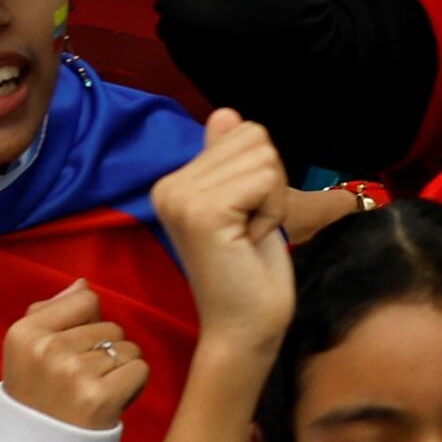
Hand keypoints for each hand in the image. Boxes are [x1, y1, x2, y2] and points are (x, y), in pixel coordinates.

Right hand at [0, 282, 150, 432]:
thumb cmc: (39, 399)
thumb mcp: (26, 353)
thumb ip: (51, 313)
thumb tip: (82, 283)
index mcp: (23, 333)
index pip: (86, 298)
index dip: (86, 325)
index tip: (68, 354)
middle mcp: (46, 349)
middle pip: (110, 325)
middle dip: (104, 352)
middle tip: (79, 383)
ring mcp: (72, 373)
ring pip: (127, 348)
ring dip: (119, 371)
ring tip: (92, 394)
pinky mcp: (99, 397)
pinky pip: (140, 369)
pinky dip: (132, 387)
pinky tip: (109, 404)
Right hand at [143, 105, 303, 343]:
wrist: (244, 329)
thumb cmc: (250, 272)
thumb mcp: (246, 203)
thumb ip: (230, 160)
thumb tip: (225, 113)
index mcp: (174, 181)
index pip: (242, 131)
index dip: (263, 175)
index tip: (245, 218)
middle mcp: (168, 185)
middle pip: (254, 137)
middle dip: (270, 183)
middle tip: (248, 229)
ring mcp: (181, 197)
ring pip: (264, 156)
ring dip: (273, 199)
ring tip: (247, 236)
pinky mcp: (202, 212)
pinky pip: (266, 180)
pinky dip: (274, 211)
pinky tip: (250, 242)